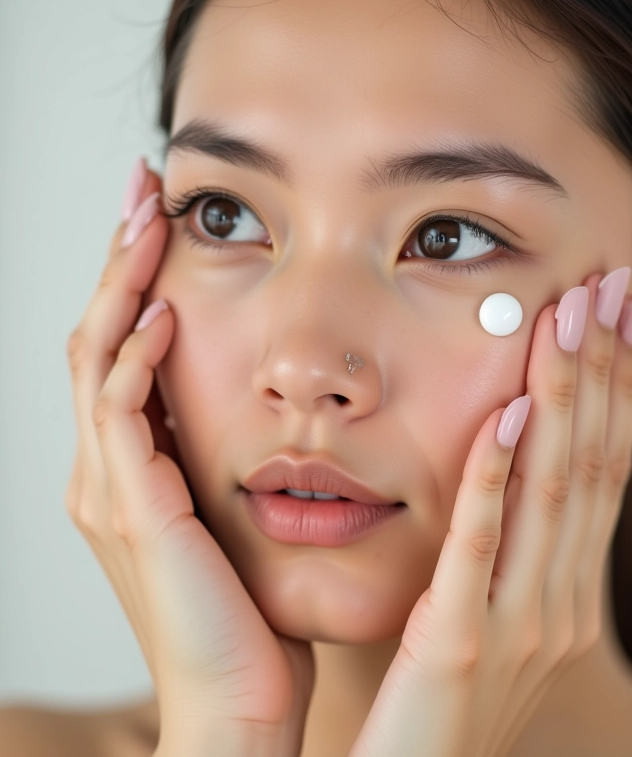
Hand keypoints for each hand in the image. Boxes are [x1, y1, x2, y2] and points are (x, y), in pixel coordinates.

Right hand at [64, 159, 314, 756]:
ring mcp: (111, 488)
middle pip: (102, 337)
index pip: (126, 350)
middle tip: (146, 194)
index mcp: (136, 468)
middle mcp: (109, 470)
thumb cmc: (249, 607)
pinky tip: (166, 314)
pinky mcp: (132, 509)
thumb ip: (232, 460)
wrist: (239, 696)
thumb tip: (273, 409)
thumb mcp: (238, 515)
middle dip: (122, 262)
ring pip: (99, 361)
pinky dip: (137, 361)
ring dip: (123, 287)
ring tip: (148, 222)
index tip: (166, 222)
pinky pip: (120, 417)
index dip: (140, 282)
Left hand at [349, 268, 631, 756]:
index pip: (600, 466)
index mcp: (566, 590)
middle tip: (617, 288)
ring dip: (562, 398)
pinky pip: (482, 544)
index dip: (617, 386)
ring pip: (551, 489)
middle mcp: (560, 602)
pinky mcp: (457, 643)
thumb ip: (508, 541)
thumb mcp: (490, 608)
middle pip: (590, 462)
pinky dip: (496, 475)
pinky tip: (504, 413)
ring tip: (571, 320)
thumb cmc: (441, 695)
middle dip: (605, 370)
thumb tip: (513, 450)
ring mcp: (519, 625)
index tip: (624, 313)